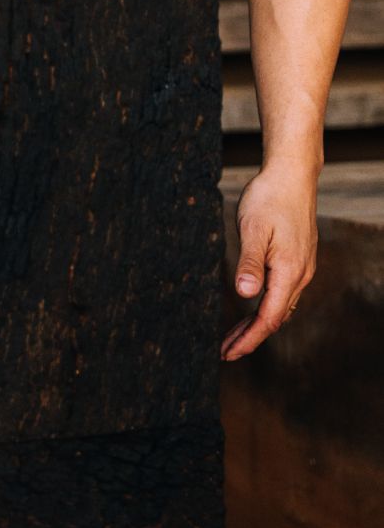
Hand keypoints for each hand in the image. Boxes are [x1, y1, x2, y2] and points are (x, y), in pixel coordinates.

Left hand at [221, 160, 318, 360]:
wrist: (292, 174)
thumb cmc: (270, 197)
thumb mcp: (253, 228)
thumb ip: (250, 263)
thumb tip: (245, 295)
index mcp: (290, 271)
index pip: (269, 319)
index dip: (249, 339)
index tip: (228, 354)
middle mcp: (300, 274)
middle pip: (275, 318)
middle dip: (250, 337)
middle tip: (225, 351)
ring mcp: (302, 267)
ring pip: (281, 306)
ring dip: (258, 323)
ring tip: (234, 335)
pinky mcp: (298, 259)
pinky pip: (283, 292)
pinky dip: (266, 306)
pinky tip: (252, 304)